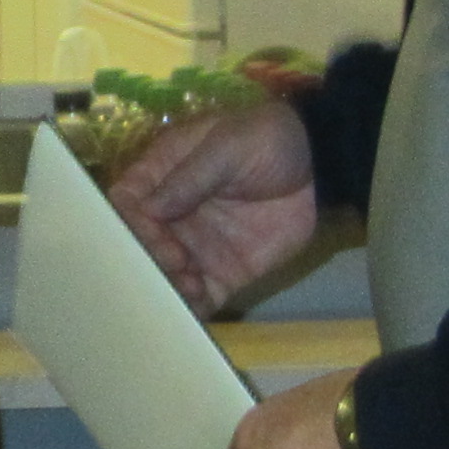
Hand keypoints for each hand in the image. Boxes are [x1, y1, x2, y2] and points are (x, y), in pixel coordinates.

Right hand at [108, 97, 317, 311]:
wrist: (321, 165)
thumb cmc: (268, 141)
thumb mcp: (228, 147)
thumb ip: (190, 179)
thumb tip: (148, 208)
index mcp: (163, 176)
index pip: (127, 201)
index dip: (130, 220)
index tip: (155, 231)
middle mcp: (172, 216)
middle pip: (140, 244)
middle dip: (150, 258)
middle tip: (178, 263)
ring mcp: (195, 247)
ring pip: (165, 274)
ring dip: (168, 285)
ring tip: (191, 287)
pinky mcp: (222, 273)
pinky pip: (200, 296)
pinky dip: (193, 307)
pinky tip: (200, 305)